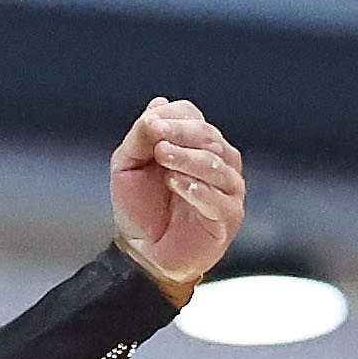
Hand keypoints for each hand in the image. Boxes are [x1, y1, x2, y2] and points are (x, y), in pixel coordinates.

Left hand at [108, 96, 245, 295]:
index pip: (193, 118)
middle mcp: (218, 161)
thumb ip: (141, 137)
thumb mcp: (128, 166)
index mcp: (196, 145)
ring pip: (218, 164)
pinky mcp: (229, 217)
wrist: (143, 253)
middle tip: (157, 140)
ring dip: (189, 158)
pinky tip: (178, 184)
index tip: (150, 128)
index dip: (174, 119)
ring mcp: (228, 189)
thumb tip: (157, 105)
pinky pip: (221, 199)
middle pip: (208, 137)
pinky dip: (200, 189)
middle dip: (181, 135)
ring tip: (163, 158)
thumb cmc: (139, 207)